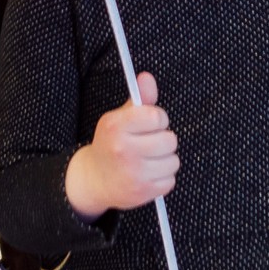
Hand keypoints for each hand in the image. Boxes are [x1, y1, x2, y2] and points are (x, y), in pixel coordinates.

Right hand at [64, 71, 178, 217]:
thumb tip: (147, 77)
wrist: (95, 180)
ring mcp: (133, 173)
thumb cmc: (112, 143)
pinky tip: (148, 174)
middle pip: (170, 140)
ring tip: (148, 160)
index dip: (158, 119)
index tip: (149, 124)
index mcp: (115, 127)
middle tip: (148, 144)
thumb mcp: (120, 118)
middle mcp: (123, 150)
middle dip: (163, 140)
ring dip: (165, 160)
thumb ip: (139, 99)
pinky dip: (163, 177)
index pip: (156, 117)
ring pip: (173, 161)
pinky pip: (170, 180)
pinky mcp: (142, 192)